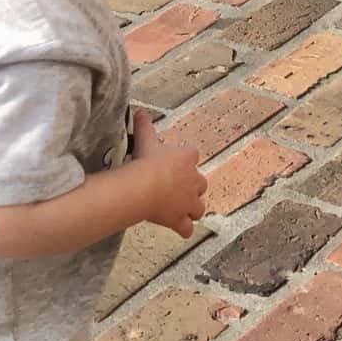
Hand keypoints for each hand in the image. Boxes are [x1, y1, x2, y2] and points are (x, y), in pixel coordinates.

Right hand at [130, 110, 206, 237]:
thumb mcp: (146, 139)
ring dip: (193, 208)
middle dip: (193, 186)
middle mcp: (194, 180)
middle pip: (200, 183)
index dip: (185, 160)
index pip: (192, 155)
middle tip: (178, 187)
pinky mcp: (180, 219)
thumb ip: (145, 125)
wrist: (146, 187)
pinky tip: (181, 229)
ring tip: (184, 209)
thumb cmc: (147, 162)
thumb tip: (140, 111)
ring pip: (199, 207)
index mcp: (187, 158)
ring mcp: (188, 202)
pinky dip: (184, 229)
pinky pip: (187, 228)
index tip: (175, 162)